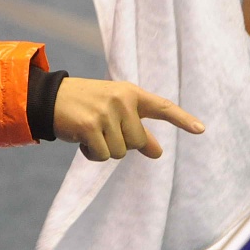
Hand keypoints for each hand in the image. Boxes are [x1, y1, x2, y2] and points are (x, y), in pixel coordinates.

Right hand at [52, 77, 204, 161]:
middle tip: (101, 129)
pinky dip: (92, 154)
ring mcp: (106, 112)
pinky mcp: (91, 126)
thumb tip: (158, 152)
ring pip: (120, 152)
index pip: (162, 106)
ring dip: (104, 150)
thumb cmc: (85, 106)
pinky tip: (81, 139)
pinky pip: (103, 155)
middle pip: (137, 142)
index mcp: (130, 93)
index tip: (201, 129)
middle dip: (120, 143)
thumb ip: (136, 129)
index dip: (182, 119)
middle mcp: (122, 100)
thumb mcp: (113, 112)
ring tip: (89, 132)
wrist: (49, 98)